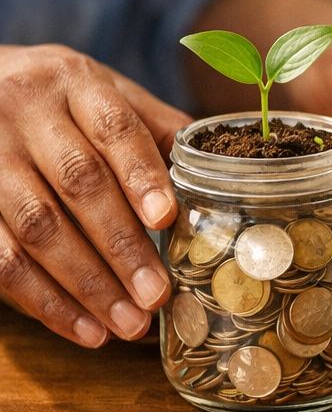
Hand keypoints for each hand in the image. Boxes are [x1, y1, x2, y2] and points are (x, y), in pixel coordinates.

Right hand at [0, 45, 189, 345]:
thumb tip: (226, 180)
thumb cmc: (63, 101)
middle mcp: (24, 110)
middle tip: (157, 296)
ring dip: (85, 284)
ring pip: (35, 225)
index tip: (167, 220)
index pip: (113, 129)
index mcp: (75, 83)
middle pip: (78, 182)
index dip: (141, 176)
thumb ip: (158, 133)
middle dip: (121, 246)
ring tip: (127, 324)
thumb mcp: (108, 95)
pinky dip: (43, 300)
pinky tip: (82, 329)